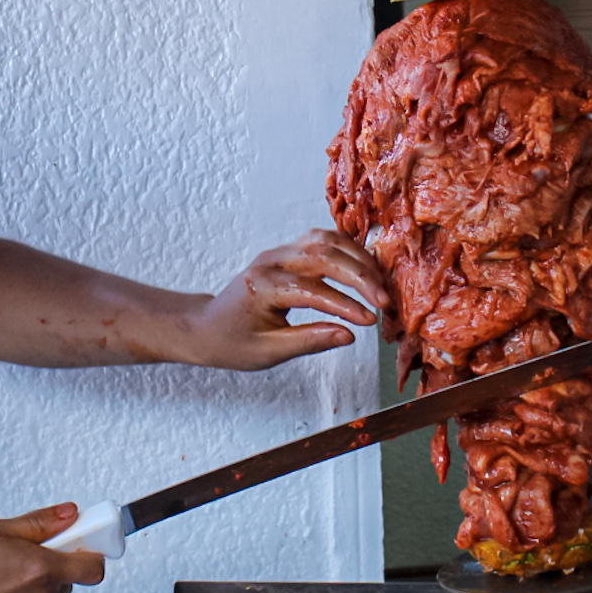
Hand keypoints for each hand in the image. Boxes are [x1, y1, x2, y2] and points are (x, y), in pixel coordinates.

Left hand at [184, 229, 388, 371]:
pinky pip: (322, 240)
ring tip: (380, 284)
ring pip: (326, 240)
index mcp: (262, 287)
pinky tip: (366, 268)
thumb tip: (348, 336)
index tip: (370, 321)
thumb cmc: (233, 342)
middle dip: (359, 277)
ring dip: (358, 259)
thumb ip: (308, 342)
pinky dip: (348, 250)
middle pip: (323, 255)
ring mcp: (279, 253)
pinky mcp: (287, 252)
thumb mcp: (268, 352)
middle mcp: (271, 262)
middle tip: (384, 301)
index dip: (344, 305)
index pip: (311, 290)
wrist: (207, 326)